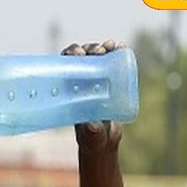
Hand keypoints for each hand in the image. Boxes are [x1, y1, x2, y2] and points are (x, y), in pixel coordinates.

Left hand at [60, 39, 124, 154]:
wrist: (104, 140)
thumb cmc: (92, 139)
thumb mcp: (91, 135)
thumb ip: (92, 132)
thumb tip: (93, 125)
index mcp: (69, 89)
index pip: (64, 64)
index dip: (70, 53)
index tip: (80, 54)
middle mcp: (80, 82)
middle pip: (81, 57)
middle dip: (89, 48)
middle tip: (99, 51)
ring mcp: (95, 80)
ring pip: (96, 57)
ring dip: (102, 47)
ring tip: (111, 46)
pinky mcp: (110, 82)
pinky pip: (112, 63)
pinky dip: (117, 52)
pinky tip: (122, 47)